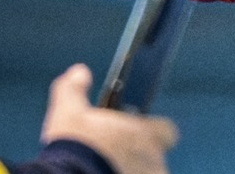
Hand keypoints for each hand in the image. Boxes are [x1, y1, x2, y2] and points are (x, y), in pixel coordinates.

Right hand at [39, 64, 177, 173]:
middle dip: (138, 158)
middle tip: (113, 160)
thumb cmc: (74, 147)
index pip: (167, 130)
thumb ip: (74, 89)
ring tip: (106, 172)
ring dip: (133, 172)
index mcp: (144, 133)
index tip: (135, 135)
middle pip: (154, 157)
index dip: (153, 132)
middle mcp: (152, 158)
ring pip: (148, 173)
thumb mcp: (67, 113)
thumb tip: (79, 71)